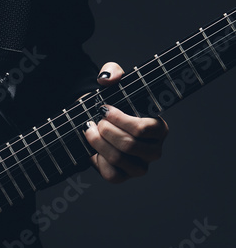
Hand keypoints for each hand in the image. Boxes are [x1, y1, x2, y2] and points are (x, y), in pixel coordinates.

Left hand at [83, 62, 168, 182]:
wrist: (95, 119)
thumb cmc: (111, 101)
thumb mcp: (112, 80)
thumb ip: (112, 71)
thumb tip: (108, 79)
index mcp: (159, 128)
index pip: (144, 129)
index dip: (120, 119)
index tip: (104, 108)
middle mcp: (154, 150)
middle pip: (130, 145)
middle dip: (106, 130)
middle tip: (96, 121)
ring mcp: (140, 166)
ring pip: (120, 159)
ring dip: (98, 143)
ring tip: (89, 130)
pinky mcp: (124, 176)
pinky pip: (112, 175)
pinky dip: (98, 160)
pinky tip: (93, 147)